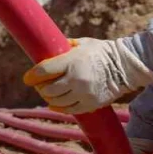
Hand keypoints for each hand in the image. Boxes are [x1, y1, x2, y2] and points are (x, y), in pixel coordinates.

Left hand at [22, 38, 152, 113]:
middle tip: (39, 85)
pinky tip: (55, 103)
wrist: (125, 67)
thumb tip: (49, 48)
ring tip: (49, 93)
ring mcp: (83, 93)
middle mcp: (76, 79)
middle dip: (40, 87)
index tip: (27, 78)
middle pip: (47, 89)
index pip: (43, 71)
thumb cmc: (101, 52)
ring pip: (56, 101)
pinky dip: (59, 107)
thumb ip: (65, 47)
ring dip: (48, 97)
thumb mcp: (83, 43)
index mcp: (72, 61)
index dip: (32, 76)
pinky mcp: (90, 104)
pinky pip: (68, 109)